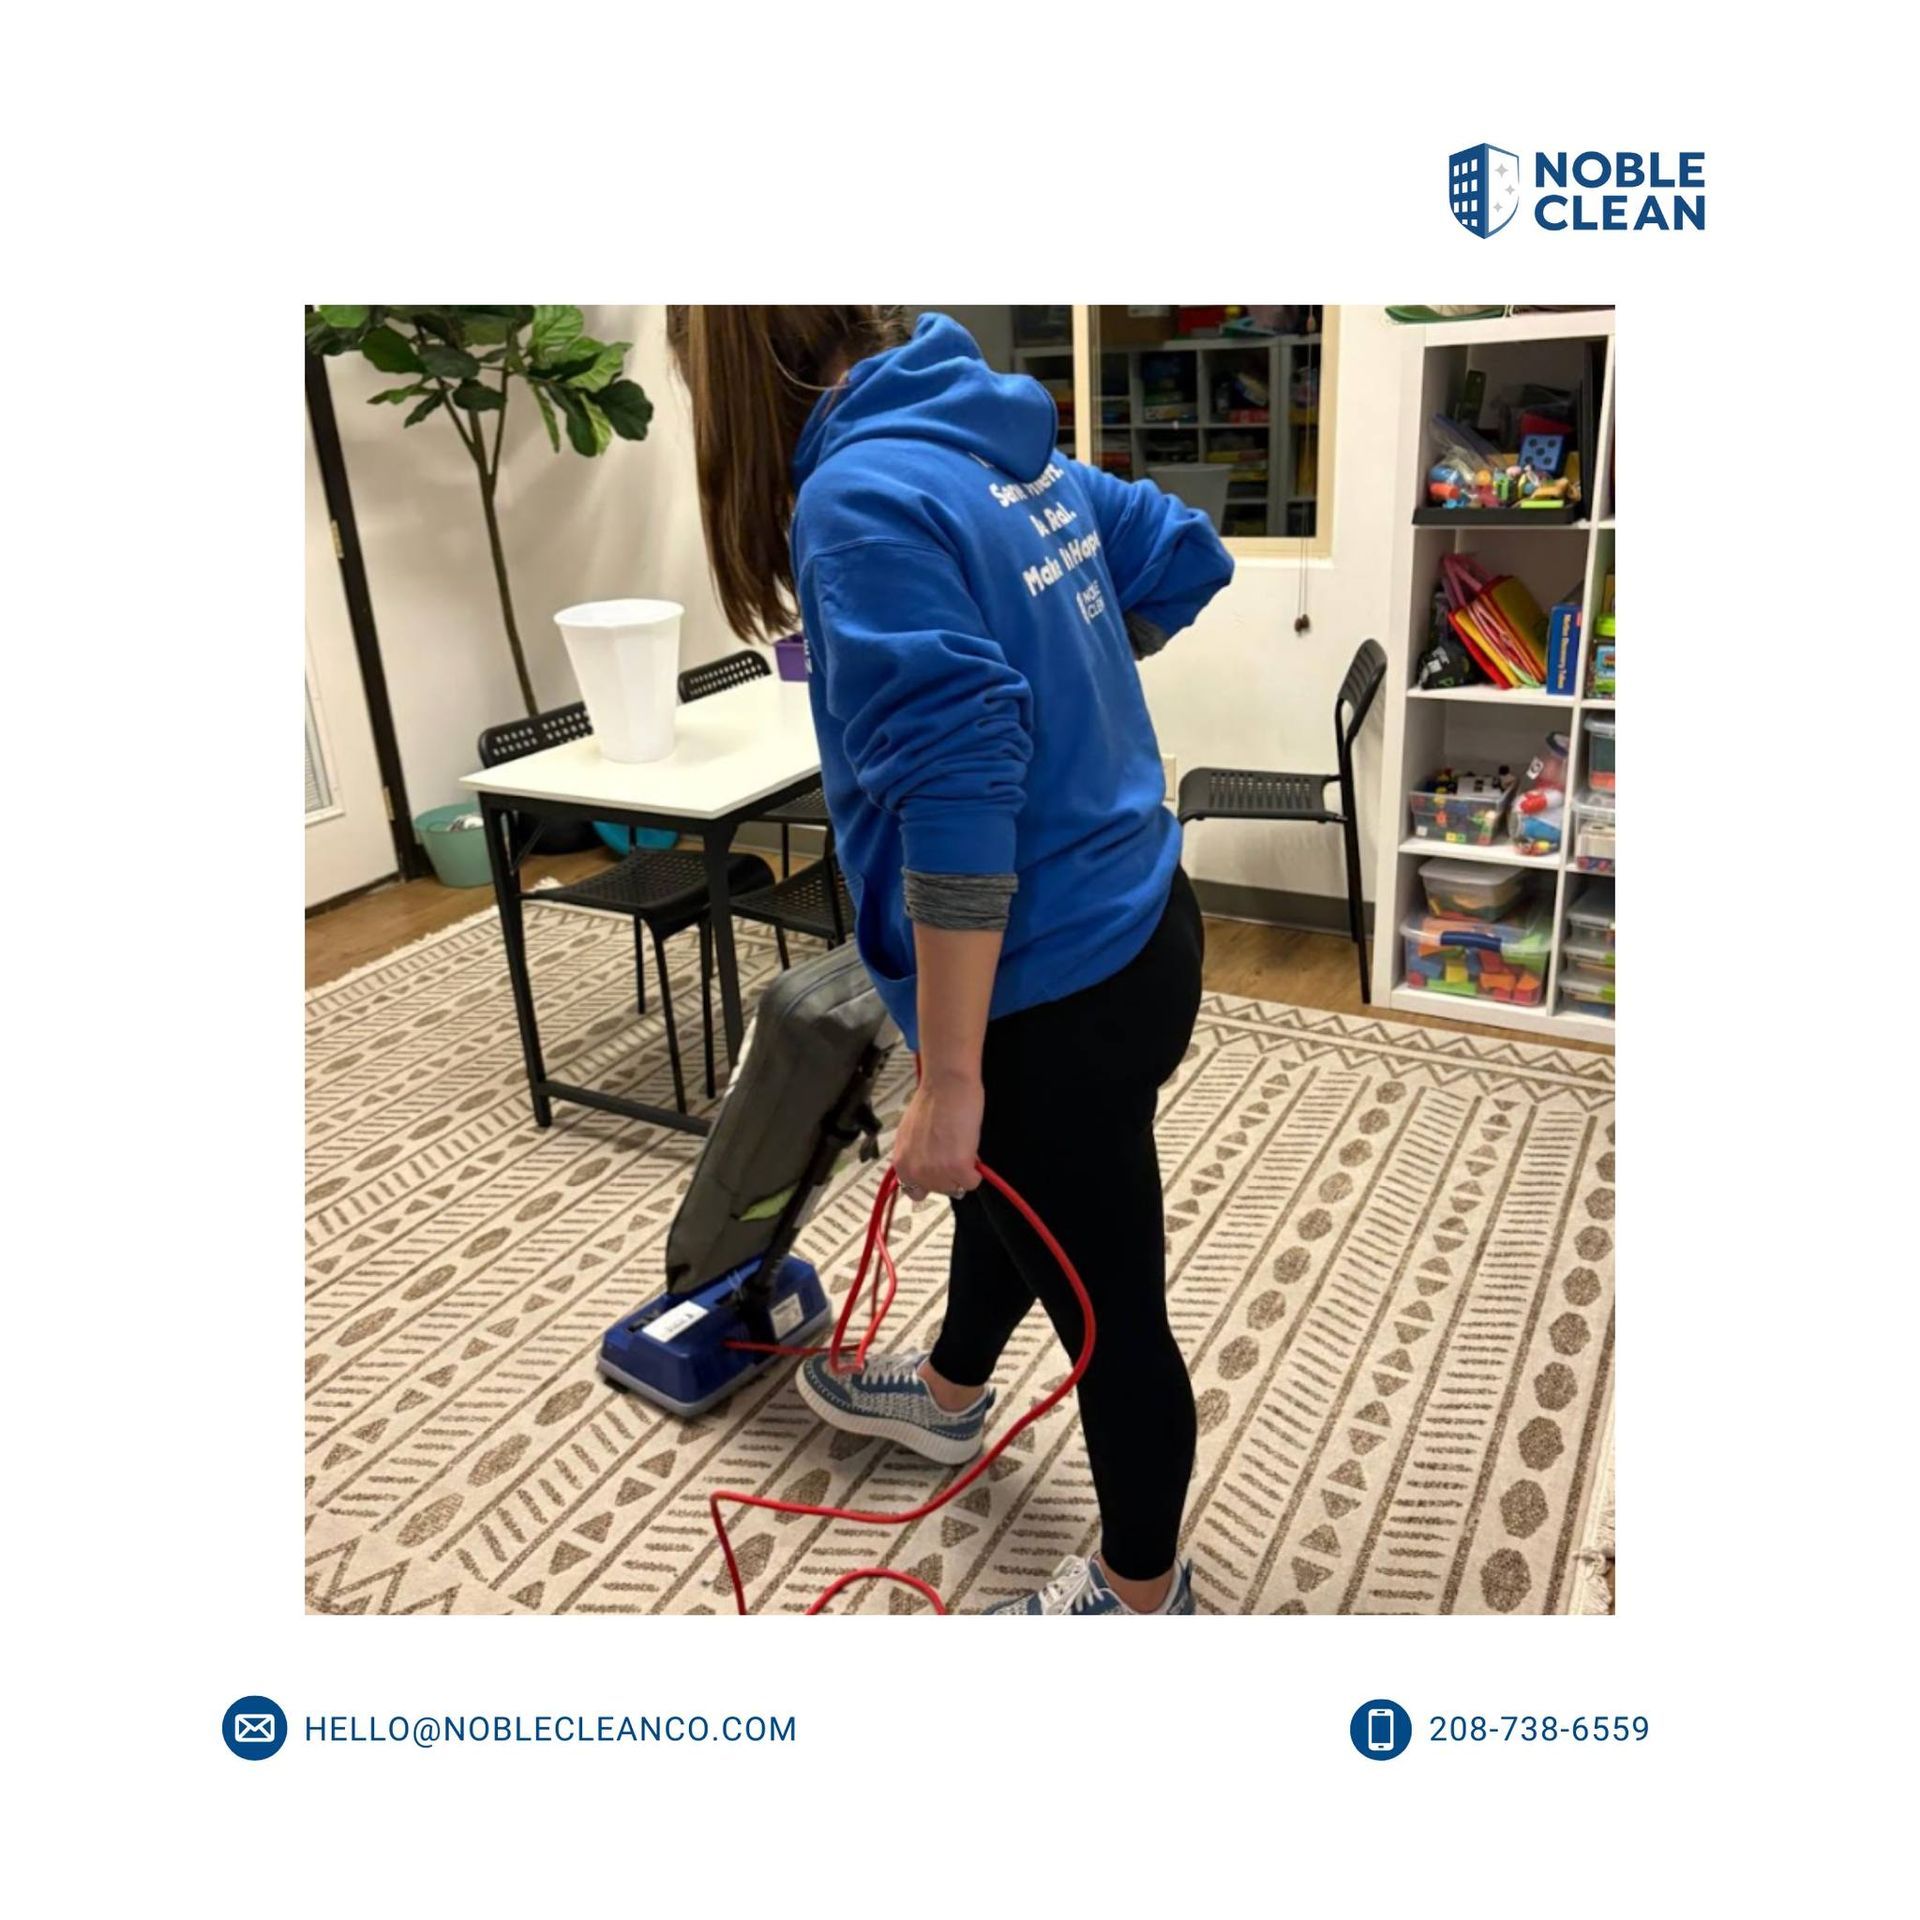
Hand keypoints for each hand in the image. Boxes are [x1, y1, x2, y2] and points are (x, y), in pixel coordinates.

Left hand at [892, 1071, 983, 1202]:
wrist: (946, 1086)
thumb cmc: (931, 1101)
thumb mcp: (910, 1136)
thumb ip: (915, 1156)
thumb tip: (926, 1166)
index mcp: (902, 1163)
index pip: (915, 1192)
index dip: (930, 1180)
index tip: (938, 1170)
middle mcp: (916, 1172)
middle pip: (940, 1190)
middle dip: (949, 1174)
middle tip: (953, 1151)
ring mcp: (937, 1172)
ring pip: (958, 1188)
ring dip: (963, 1172)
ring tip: (961, 1146)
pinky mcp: (958, 1168)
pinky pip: (973, 1182)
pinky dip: (976, 1171)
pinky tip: (971, 1150)